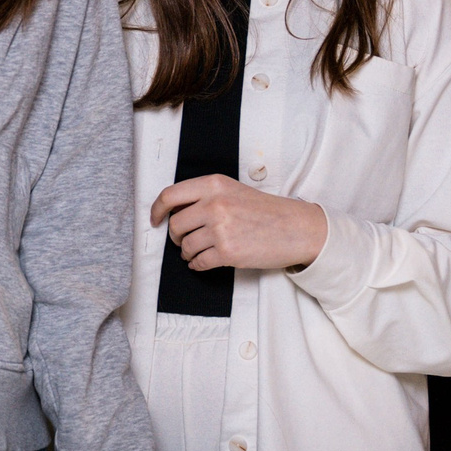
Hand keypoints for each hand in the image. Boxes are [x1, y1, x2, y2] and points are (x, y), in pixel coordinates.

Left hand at [151, 176, 327, 272]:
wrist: (295, 228)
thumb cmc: (266, 211)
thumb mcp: (233, 191)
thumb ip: (205, 196)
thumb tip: (175, 212)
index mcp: (214, 185)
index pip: (170, 195)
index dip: (157, 210)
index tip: (155, 220)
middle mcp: (214, 204)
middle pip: (175, 225)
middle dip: (176, 237)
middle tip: (184, 240)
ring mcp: (220, 229)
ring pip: (186, 247)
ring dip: (188, 253)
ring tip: (200, 252)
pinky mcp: (227, 252)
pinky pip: (199, 262)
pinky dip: (198, 265)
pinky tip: (205, 262)